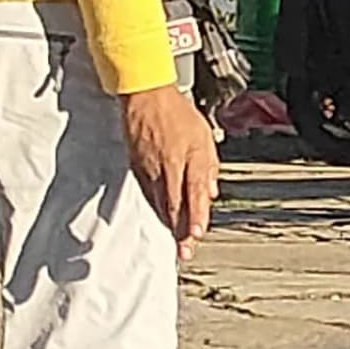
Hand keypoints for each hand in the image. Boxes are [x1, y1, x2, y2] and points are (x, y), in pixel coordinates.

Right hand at [121, 85, 219, 251]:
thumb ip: (209, 166)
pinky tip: (164, 220)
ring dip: (170, 225)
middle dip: (181, 231)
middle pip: (175, 205)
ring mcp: (151, 169)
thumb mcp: (204, 135)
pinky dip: (158, 210)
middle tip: (185, 251)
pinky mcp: (138, 169)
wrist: (145, 97)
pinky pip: (149, 195)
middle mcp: (169, 166)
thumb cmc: (177, 113)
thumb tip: (210, 192)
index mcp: (189, 156)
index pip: (194, 191)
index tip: (197, 233)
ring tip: (178, 243)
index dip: (196, 214)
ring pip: (161, 203)